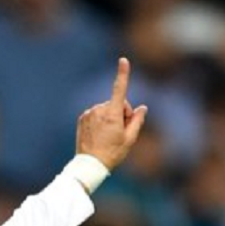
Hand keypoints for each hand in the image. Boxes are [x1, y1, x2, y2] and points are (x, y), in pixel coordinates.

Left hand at [76, 57, 147, 171]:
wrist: (90, 165)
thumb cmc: (112, 153)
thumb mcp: (129, 139)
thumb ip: (137, 121)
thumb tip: (142, 108)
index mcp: (112, 114)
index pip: (120, 89)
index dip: (123, 74)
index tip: (123, 60)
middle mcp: (99, 110)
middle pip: (117, 104)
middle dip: (121, 114)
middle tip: (120, 132)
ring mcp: (89, 113)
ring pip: (106, 109)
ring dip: (110, 118)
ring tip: (108, 136)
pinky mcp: (83, 117)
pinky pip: (96, 114)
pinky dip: (99, 121)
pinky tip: (99, 135)